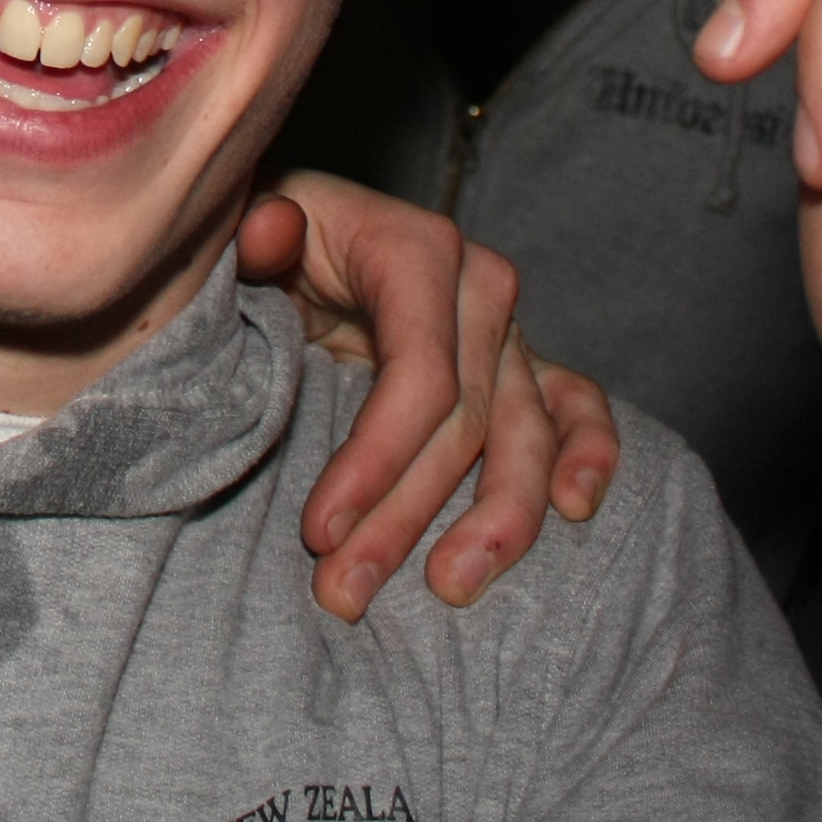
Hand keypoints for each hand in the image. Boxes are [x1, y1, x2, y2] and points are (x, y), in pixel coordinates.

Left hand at [242, 176, 620, 619]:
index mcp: (412, 248)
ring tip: (450, 588)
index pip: (418, 375)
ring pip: (522, 436)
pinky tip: (575, 506)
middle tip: (345, 591)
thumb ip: (250, 237)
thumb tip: (272, 229)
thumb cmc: (257, 247)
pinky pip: (575, 407)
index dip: (374, 461)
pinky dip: (589, 453)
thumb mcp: (233, 234)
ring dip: (494, 524)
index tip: (319, 533)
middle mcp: (476, 283)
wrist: (281, 239)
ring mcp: (505, 327)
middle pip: (464, 422)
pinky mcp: (519, 362)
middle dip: (405, 517)